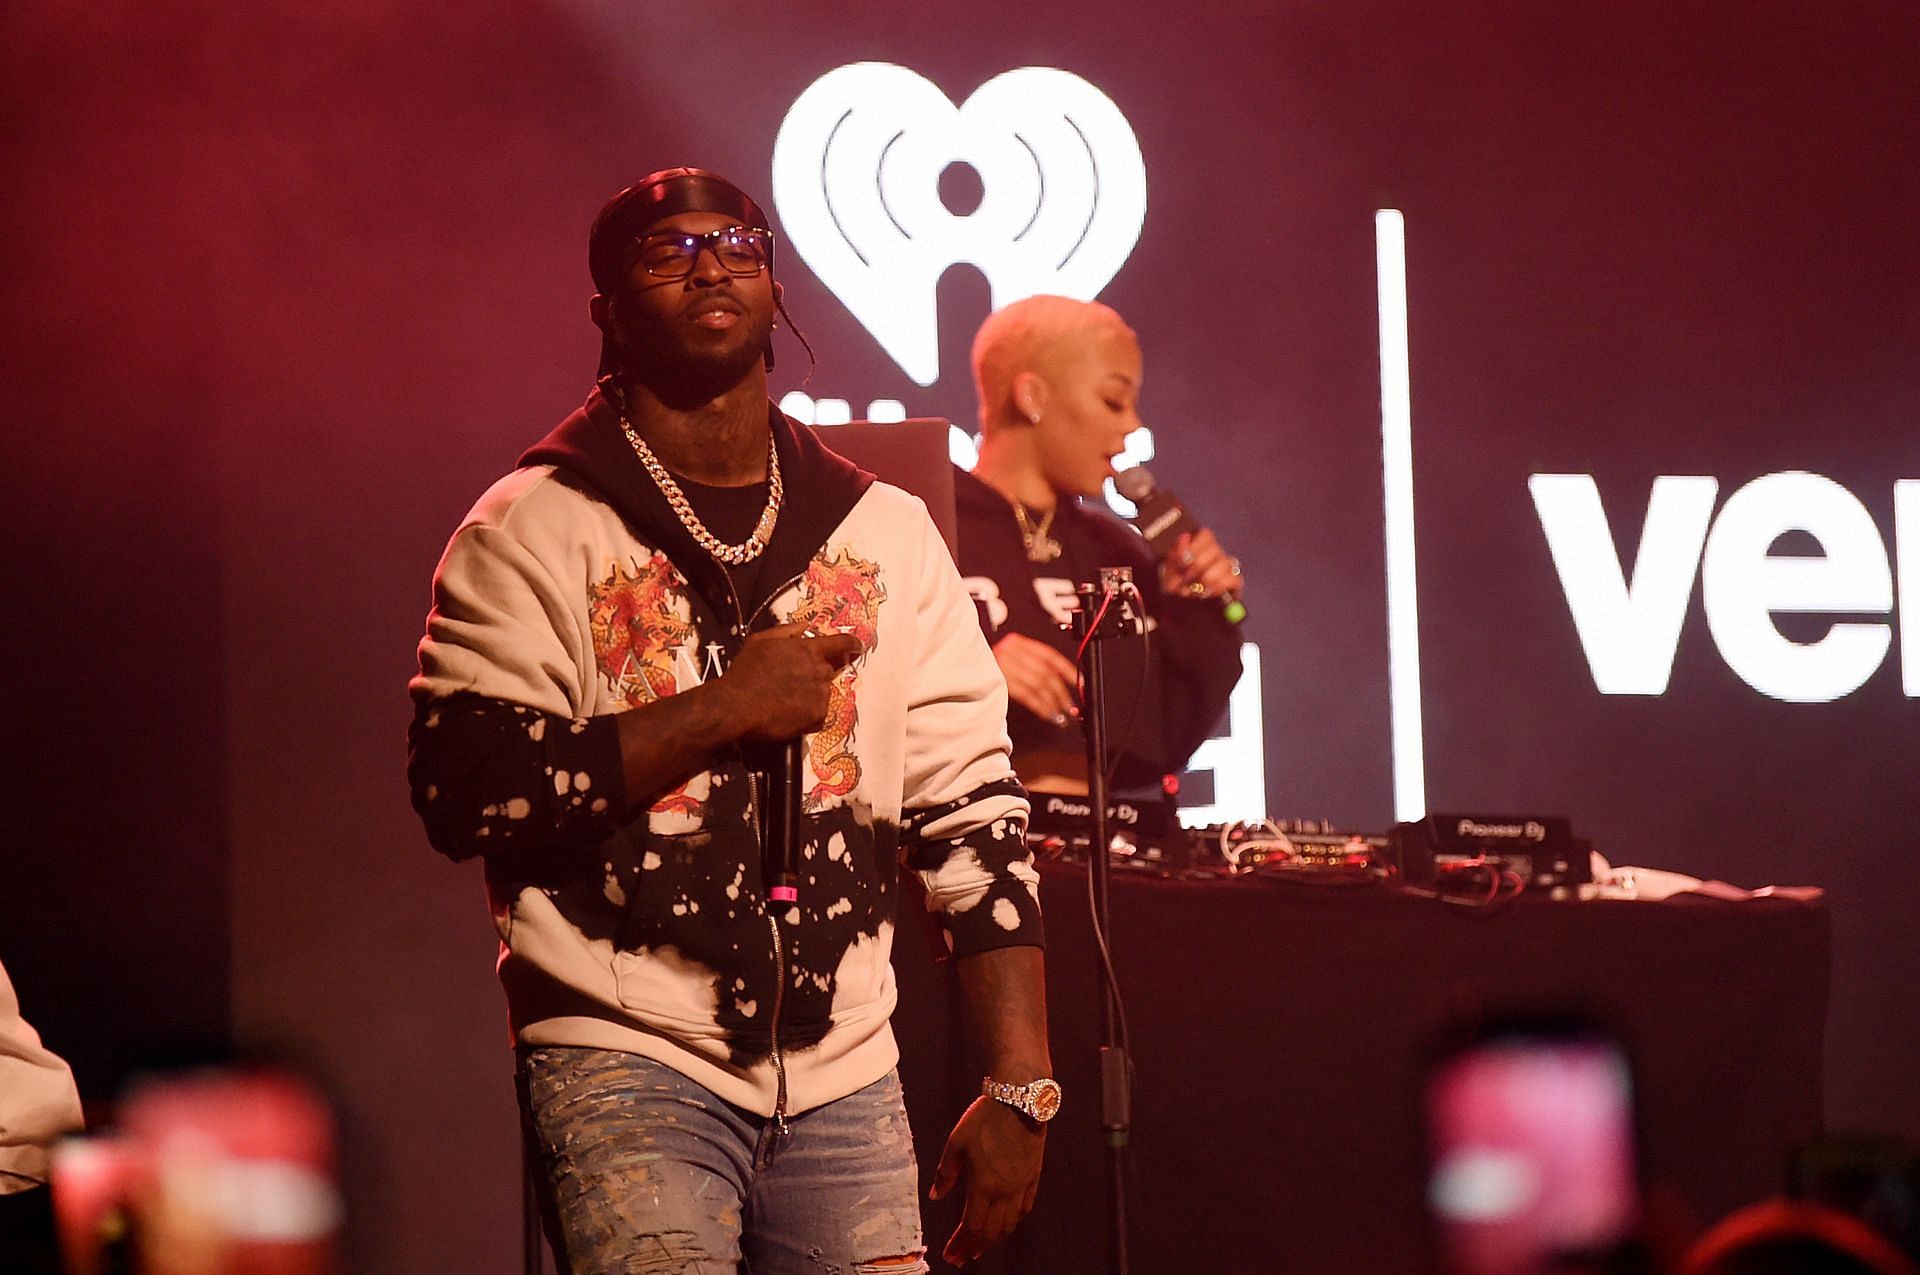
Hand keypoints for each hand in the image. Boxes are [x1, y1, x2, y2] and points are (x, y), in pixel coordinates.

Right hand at [717, 621, 862, 740]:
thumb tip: (807, 625)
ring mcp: (822, 694)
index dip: (852, 644)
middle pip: (830, 670)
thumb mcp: (762, 640)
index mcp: (809, 649)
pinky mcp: (819, 716)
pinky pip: (819, 713)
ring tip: (785, 699)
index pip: (842, 643)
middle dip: (817, 674)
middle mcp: (821, 670)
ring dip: (811, 694)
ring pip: (823, 692)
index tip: (857, 647)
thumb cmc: (745, 671)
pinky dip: (807, 714)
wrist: (736, 705)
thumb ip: (788, 630)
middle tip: (794, 682)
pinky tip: (787, 713)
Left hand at [930, 1096, 1045, 1266]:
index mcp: (983, 1185)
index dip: (960, 1244)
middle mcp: (1005, 1191)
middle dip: (974, 1248)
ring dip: (994, 1240)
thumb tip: (934, 1197)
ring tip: (980, 1247)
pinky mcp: (1033, 1176)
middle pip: (991, 1232)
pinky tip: (1006, 1224)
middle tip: (961, 1258)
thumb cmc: (984, 1118)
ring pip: (1010, 1224)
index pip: (971, 1226)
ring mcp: (1022, 1186)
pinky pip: (1025, 1208)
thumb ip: (945, 1173)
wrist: (1019, 1100)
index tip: (950, 1255)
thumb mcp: (956, 1143)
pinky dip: (1014, 1222)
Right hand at [991, 632, 1079, 726]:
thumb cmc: (990, 670)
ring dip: (1053, 702)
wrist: (960, 671)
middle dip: (1062, 692)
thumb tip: (1062, 684)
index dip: (1069, 671)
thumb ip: (1034, 667)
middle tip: (1072, 707)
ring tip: (1061, 715)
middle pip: (1045, 672)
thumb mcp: (1013, 661)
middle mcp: (1010, 650)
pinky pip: (1026, 694)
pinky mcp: (996, 680)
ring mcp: (1001, 664)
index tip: (1081, 685)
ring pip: (1037, 684)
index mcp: (1018, 642)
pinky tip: (1048, 715)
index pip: (1050, 656)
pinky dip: (1040, 706)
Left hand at [1159, 528, 1241, 600]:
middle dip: (1199, 566)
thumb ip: (1177, 552)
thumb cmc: (1174, 583)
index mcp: (1199, 546)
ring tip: (1196, 589)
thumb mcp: (1169, 568)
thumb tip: (1184, 536)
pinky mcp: (1234, 582)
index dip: (1195, 546)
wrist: (1178, 604)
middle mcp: (1215, 554)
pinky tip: (1209, 592)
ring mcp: (1226, 567)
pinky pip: (1234, 579)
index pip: (1206, 535)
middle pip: (1215, 550)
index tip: (1184, 561)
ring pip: (1225, 564)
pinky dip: (1220, 586)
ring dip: (1208, 577)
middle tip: (1187, 579)